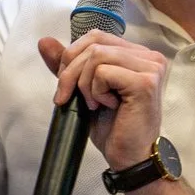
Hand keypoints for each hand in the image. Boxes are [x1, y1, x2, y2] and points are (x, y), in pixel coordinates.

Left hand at [39, 30, 167, 169]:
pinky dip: (95, 91)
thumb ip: (68, 65)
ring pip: (97, 55)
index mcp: (137, 54)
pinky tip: (108, 106)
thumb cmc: (114, 128)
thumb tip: (44, 41)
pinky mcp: (145, 82)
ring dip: (84, 84)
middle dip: (71, 71)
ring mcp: (150, 68)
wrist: (130, 158)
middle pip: (94, 43)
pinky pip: (103, 72)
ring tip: (94, 104)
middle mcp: (149, 56)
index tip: (65, 86)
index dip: (73, 57)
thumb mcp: (84, 90)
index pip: (96, 36)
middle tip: (69, 97)